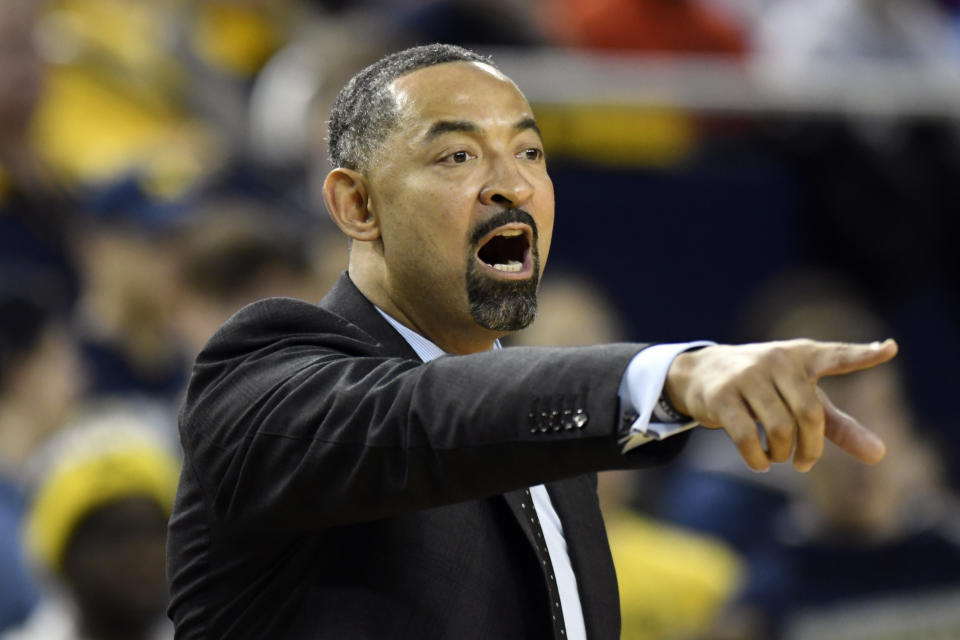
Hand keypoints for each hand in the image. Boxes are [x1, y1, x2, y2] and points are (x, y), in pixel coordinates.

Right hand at [664, 339, 897, 471]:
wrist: (703, 373)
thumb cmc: (766, 388)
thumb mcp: (802, 400)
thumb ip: (839, 426)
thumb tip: (880, 456)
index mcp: (803, 357)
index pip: (836, 356)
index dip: (864, 355)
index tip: (890, 349)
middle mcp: (776, 361)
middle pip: (809, 413)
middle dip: (810, 447)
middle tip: (805, 463)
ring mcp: (746, 376)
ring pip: (778, 428)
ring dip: (782, 453)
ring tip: (777, 458)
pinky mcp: (721, 396)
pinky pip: (746, 436)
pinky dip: (757, 459)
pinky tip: (760, 462)